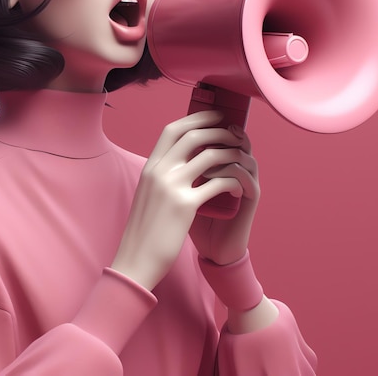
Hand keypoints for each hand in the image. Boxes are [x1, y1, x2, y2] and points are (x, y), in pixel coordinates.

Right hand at [111, 110, 252, 289]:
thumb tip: (180, 161)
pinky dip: (232, 181)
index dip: (196, 118)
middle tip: (235, 134)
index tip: (214, 117)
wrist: (135, 259)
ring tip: (241, 157)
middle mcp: (159, 171)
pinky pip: (216, 183)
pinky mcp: (185, 206)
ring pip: (209, 156)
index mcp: (150, 166)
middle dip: (218, 130)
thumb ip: (161, 175)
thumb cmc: (144, 229)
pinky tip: (239, 187)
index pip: (172, 130)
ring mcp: (171, 187)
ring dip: (230, 153)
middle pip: (192, 136)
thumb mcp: (147, 193)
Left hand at [189, 125, 259, 265]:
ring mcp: (247, 183)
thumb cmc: (197, 220)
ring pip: (244, 155)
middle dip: (218, 131)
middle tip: (200, 132)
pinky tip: (210, 176)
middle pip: (239, 138)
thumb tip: (160, 149)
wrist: (214, 250)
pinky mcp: (250, 200)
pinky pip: (245, 177)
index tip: (191, 120)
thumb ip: (180, 171)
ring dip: (221, 153)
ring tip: (200, 158)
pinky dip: (228, 173)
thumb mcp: (184, 191)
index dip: (210, 124)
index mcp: (225, 165)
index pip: (224, 135)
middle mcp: (239, 170)